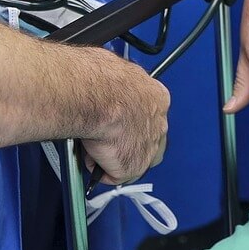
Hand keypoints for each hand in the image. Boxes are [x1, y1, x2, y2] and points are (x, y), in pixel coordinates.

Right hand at [81, 58, 169, 183]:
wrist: (99, 95)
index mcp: (157, 98)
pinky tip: (90, 154)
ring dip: (113, 157)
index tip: (116, 122)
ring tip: (92, 147)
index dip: (130, 121)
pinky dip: (100, 168)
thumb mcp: (115, 75)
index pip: (149, 115)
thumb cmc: (101, 79)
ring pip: (131, 159)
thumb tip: (103, 86)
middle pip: (146, 140)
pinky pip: (115, 174)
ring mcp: (148, 146)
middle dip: (126, 142)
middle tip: (104, 139)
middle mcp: (159, 123)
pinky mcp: (133, 165)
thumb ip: (117, 89)